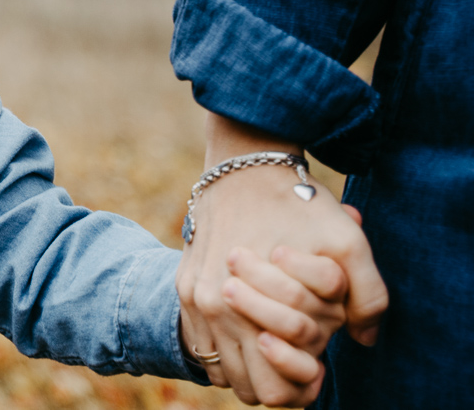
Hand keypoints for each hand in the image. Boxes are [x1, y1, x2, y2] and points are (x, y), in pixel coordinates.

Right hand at [177, 114, 387, 406]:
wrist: (243, 164)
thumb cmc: (298, 204)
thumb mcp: (348, 244)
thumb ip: (368, 297)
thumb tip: (363, 338)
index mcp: (247, 306)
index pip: (274, 391)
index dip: (303, 387)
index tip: (320, 367)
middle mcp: (212, 308)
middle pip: (248, 388)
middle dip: (278, 380)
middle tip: (303, 358)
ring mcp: (192, 298)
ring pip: (222, 371)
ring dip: (251, 365)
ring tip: (278, 341)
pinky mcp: (183, 285)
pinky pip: (202, 344)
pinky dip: (227, 347)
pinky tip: (252, 327)